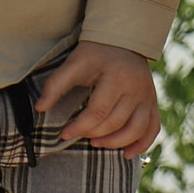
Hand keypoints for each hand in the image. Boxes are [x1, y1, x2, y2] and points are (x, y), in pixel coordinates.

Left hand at [38, 42, 159, 156]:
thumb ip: (56, 85)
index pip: (98, 112)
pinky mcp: (152, 102)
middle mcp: (136, 88)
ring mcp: (148, 96)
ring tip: (97, 143)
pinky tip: (127, 154)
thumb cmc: (95, 52)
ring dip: (116, 143)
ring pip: (136, 130)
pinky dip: (142, 144)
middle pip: (116, 123)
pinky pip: (153, 128)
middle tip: (80, 135)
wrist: (122, 38)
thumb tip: (40, 108)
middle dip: (95, 134)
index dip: (79, 127)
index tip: (65, 133)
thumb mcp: (74, 63)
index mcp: (116, 78)